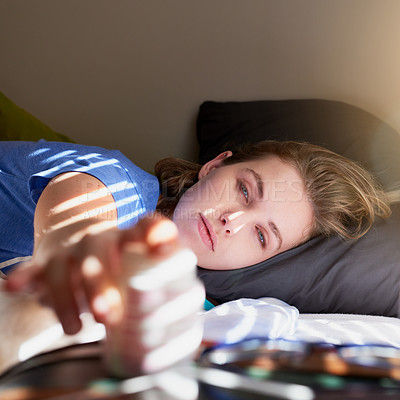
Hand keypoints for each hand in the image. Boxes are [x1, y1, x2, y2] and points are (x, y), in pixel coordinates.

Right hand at [4, 214, 194, 335]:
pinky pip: (33, 269)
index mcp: (127, 238)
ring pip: (64, 266)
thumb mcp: (138, 264)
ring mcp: (71, 249)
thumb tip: (185, 315)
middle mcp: (99, 239)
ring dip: (68, 297)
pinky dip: (24, 278)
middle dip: (102, 284)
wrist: (77, 241)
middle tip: (109, 315)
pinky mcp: (46, 262)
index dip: (154, 231)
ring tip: (75, 329)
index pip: (144, 226)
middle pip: (99, 252)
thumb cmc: (116, 261)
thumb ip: (159, 278)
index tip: (159, 244)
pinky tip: (18, 287)